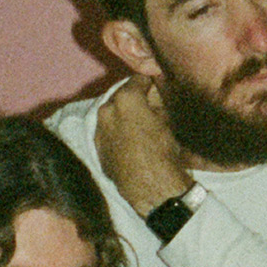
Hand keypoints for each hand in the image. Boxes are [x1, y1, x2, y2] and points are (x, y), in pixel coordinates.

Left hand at [95, 76, 192, 214]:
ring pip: (113, 114)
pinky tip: (132, 144)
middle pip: (122, 96)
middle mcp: (107, 109)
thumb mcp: (169, 122)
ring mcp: (99, 129)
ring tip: (140, 128)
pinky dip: (118, 133)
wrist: (151, 187)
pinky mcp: (97, 147)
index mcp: (126, 99)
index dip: (151, 83)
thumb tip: (156, 95)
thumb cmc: (165, 152)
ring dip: (124, 117)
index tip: (158, 88)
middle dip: (135, 101)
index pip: (139, 79)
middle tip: (150, 110)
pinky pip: (108, 132)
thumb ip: (159, 102)